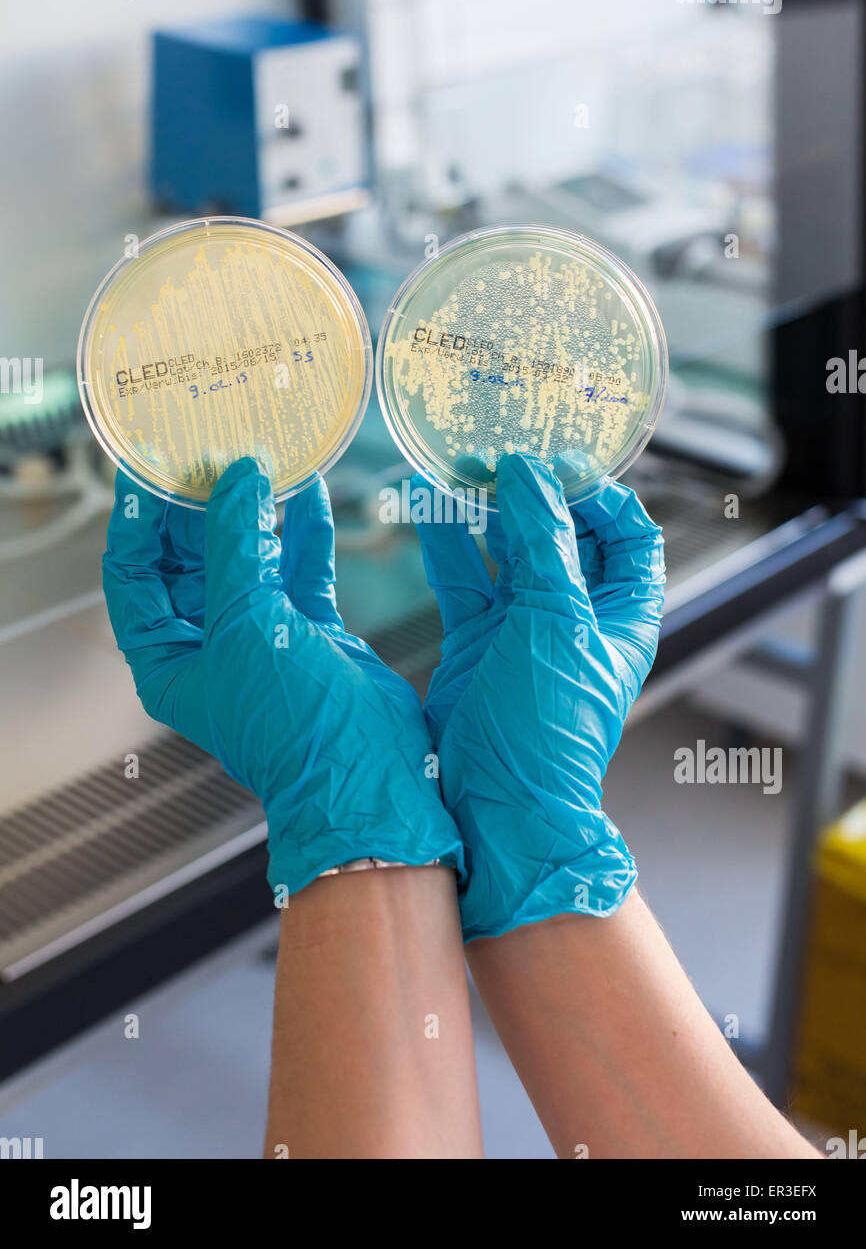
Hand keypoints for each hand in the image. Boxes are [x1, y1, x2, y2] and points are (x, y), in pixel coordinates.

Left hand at [103, 457, 464, 895]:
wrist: (367, 774)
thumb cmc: (290, 720)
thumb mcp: (246, 622)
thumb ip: (238, 544)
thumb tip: (239, 476)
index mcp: (169, 657)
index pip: (134, 574)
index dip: (138, 519)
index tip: (152, 464)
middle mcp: (211, 644)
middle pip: (192, 559)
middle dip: (203, 505)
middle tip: (215, 448)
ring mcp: (264, 636)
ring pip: (252, 558)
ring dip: (258, 511)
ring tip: (264, 456)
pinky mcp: (313, 631)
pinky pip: (301, 570)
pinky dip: (306, 532)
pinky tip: (313, 490)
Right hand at [413, 453, 663, 939]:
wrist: (496, 808)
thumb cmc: (546, 729)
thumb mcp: (555, 621)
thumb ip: (542, 541)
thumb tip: (529, 474)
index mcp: (619, 615)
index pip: (628, 535)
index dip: (601, 494)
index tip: (560, 464)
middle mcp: (574, 618)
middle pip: (562, 534)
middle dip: (532, 492)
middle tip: (497, 456)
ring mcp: (523, 630)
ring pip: (506, 551)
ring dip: (484, 510)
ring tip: (457, 468)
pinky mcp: (476, 643)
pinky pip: (462, 579)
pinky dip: (444, 542)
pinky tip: (424, 505)